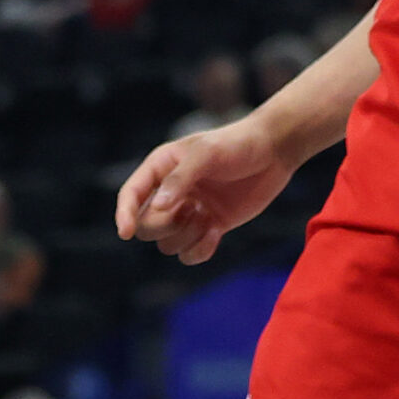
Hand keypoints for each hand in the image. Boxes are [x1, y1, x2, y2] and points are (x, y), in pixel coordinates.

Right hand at [115, 118, 295, 263]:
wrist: (275, 151)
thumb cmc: (238, 144)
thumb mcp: (208, 153)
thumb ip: (181, 178)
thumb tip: (158, 207)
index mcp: (163, 167)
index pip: (130, 195)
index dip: (123, 214)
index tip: (126, 233)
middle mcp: (171, 192)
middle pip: (146, 226)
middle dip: (164, 226)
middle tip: (192, 208)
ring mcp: (190, 211)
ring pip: (166, 244)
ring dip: (185, 237)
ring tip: (207, 216)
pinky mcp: (209, 226)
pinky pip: (189, 255)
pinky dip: (199, 250)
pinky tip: (216, 232)